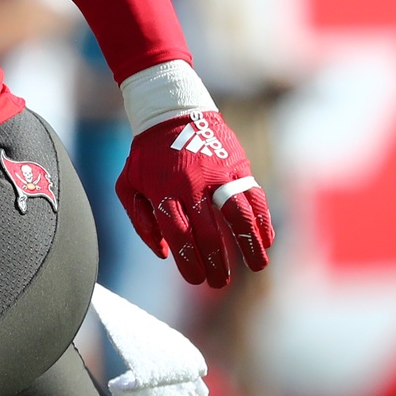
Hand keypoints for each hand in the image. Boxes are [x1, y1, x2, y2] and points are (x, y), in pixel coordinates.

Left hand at [115, 109, 273, 287]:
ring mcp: (218, 174)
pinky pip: (254, 196)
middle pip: (208, 231)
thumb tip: (163, 253)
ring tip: (258, 266)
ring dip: (250, 244)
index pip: (179, 234)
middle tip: (219, 282)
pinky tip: (266, 239)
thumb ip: (141, 221)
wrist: (172, 113)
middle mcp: (192, 184)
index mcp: (163, 190)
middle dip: (216, 262)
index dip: (189, 261)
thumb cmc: (147, 156)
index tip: (196, 279)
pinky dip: (263, 220)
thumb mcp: (128, 184)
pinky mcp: (238, 166)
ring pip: (239, 215)